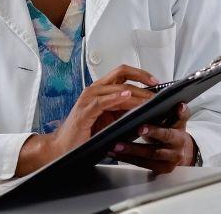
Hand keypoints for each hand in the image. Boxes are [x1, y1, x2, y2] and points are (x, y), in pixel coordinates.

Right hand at [16, 65, 157, 175]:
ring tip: (149, 98)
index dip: (141, 74)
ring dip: (135, 93)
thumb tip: (147, 107)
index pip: (123, 73)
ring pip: (116, 87)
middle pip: (121, 74)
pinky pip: (102, 101)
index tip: (157, 81)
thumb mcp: (111, 119)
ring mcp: (89, 99)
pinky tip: (126, 97)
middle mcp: (95, 90)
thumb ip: (124, 111)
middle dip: (142, 79)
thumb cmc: (85, 134)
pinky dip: (115, 97)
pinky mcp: (85, 111)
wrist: (63, 147)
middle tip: (157, 88)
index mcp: (101, 90)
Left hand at [107, 102, 196, 173]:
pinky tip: (115, 152)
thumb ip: (168, 109)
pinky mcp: (161, 169)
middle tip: (139, 128)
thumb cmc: (168, 131)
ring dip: (132, 149)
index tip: (177, 106)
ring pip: (151, 153)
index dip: (180, 112)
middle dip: (153, 132)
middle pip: (166, 136)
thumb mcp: (171, 119)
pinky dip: (127, 158)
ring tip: (116, 144)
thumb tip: (160, 97)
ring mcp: (171, 158)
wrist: (177, 153)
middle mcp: (178, 143)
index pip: (182, 117)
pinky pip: (142, 164)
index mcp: (180, 126)